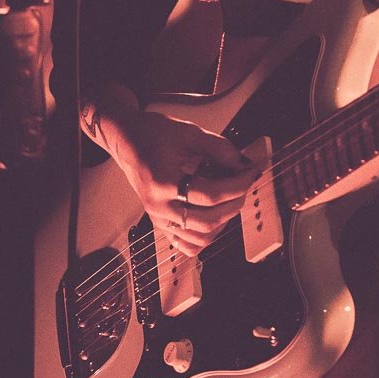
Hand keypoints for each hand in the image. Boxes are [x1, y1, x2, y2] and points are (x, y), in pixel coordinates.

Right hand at [110, 107, 257, 254]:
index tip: (251, 172)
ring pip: (200, 238)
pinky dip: (205, 236)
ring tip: (231, 198)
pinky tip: (214, 215)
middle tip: (244, 183)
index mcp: (163, 183)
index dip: (238, 184)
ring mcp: (158, 219)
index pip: (211, 195)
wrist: (127, 140)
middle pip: (208, 221)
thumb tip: (243, 164)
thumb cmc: (153, 134)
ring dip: (223, 221)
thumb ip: (219, 148)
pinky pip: (186, 244)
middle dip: (234, 202)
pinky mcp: (159, 224)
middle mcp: (159, 207)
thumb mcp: (189, 133)